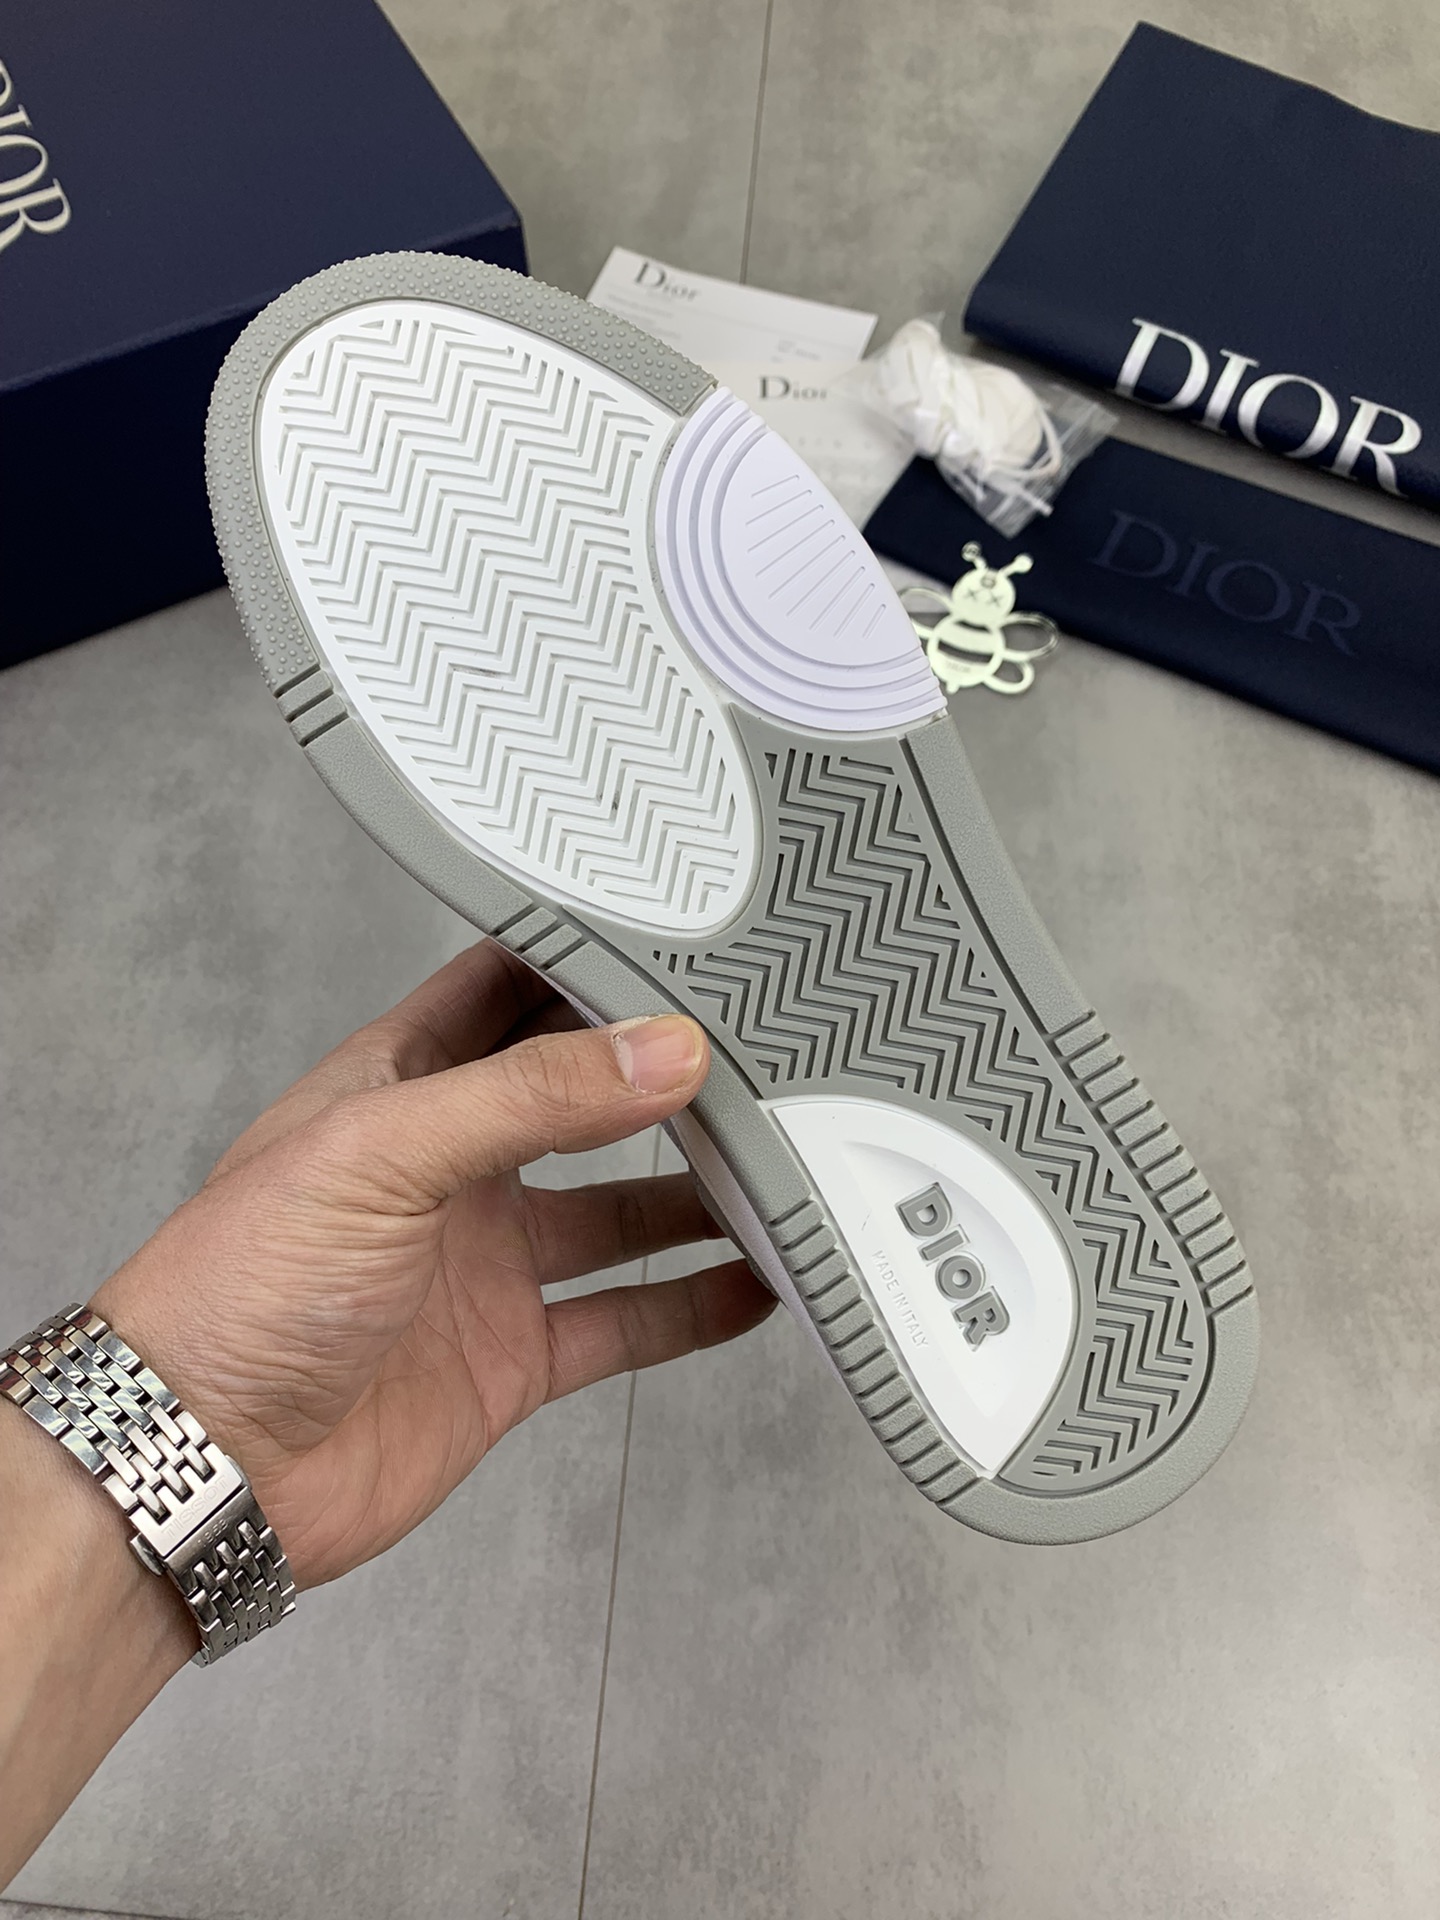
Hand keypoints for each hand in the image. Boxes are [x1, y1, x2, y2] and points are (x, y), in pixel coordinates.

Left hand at [90, 940, 773, 1589]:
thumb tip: (662, 1049)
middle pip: (582, 1101)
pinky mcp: (512, 1356)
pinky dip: (692, 1306)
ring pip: (620, 1212)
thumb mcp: (381, 1155)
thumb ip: (528, 1099)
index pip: (508, 990)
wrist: (200, 1467)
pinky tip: (756, 1286)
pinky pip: (624, 1319)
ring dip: (697, 1194)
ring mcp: (485, 1263)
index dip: (587, 959)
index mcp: (401, 1086)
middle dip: (661, 1076)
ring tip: (786, 1162)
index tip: (681, 936)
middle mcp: (451, 1167)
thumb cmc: (240, 1289)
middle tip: (761, 1051)